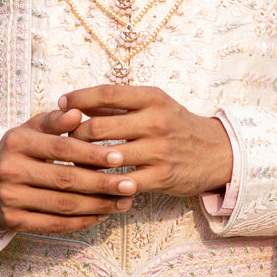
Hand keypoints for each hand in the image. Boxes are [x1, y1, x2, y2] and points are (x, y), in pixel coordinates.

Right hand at [0, 107, 134, 234]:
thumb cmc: (19, 149)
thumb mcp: (31, 127)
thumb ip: (55, 120)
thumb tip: (77, 112)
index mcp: (17, 142)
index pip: (61, 148)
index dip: (91, 153)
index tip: (118, 157)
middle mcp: (11, 171)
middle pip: (64, 180)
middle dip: (101, 183)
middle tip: (130, 183)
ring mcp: (10, 199)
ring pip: (62, 205)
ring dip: (97, 205)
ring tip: (123, 201)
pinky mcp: (13, 222)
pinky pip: (53, 225)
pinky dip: (80, 222)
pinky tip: (101, 215)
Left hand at [59, 85, 232, 197]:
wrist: (216, 151)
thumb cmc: (175, 124)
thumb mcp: (153, 105)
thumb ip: (118, 105)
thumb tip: (78, 103)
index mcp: (151, 97)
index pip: (107, 93)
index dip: (80, 97)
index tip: (60, 103)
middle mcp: (155, 121)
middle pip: (100, 127)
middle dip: (74, 135)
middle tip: (60, 139)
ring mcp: (159, 150)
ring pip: (107, 157)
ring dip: (84, 162)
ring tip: (68, 162)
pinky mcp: (162, 176)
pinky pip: (124, 183)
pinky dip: (105, 184)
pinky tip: (93, 183)